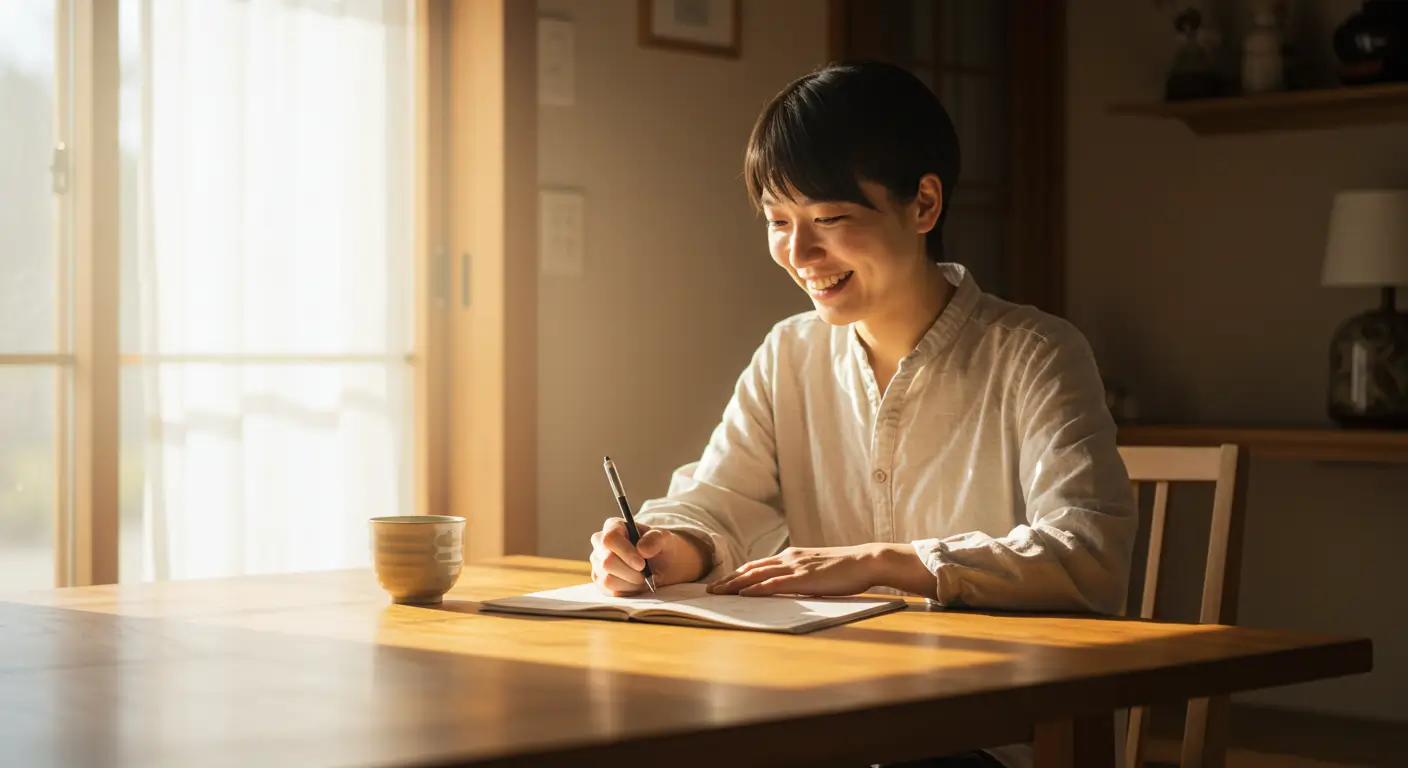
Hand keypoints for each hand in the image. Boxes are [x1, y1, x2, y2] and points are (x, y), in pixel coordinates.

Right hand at [589, 518, 710, 595]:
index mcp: (614, 527)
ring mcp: (598, 564)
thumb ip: (655, 539)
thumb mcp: (665, 538)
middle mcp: (601, 544)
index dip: (625, 552)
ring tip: (643, 577)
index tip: (642, 564)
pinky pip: (610, 591)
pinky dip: (627, 591)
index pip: (610, 538)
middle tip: (646, 574)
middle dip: (631, 572)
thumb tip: (641, 549)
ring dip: (630, 583)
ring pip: (608, 579)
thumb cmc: (662, 547)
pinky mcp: (600, 582)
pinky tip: (636, 584)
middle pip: (607, 561)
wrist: (664, 566)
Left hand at [707, 545, 884, 596]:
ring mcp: (795, 567)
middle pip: (750, 569)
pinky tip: (743, 595)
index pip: (757, 565)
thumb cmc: (845, 569)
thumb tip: (788, 588)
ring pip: (756, 575)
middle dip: (728, 580)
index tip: (722, 582)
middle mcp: (789, 558)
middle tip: (710, 590)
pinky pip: (774, 584)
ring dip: (734, 584)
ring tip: (718, 593)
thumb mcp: (817, 571)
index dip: (737, 574)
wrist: (865, 561)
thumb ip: (801, 576)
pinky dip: (755, 589)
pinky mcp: (803, 579)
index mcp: (792, 557)